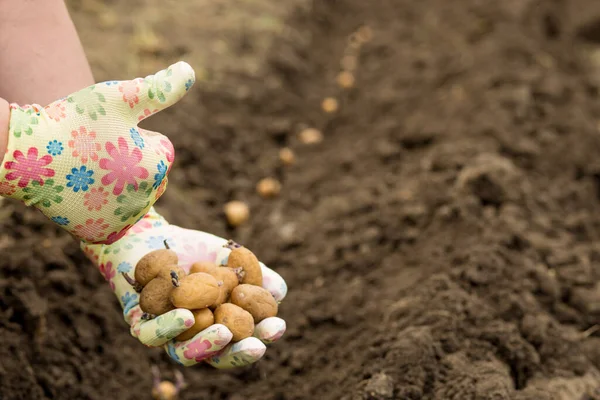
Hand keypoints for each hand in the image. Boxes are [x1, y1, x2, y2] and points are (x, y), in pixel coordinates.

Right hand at [0, 61, 194, 243]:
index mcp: (157, 166)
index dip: (135, 136)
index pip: (161, 148)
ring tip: (89, 171)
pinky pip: (117, 217)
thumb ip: (161, 88)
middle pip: (152, 175)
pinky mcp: (103, 234)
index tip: (108, 136)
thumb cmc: (75, 120)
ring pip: (135, 195)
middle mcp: (146, 199)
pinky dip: (106, 207)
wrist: (26, 155)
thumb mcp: (121, 96)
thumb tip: (190, 70)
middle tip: (97, 154)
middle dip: (133, 163)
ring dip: (120, 184)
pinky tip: (86, 194)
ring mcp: (124, 220)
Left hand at [82, 208, 286, 368]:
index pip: (245, 336)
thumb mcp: (231, 257)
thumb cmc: (196, 250)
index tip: (276, 326)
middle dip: (238, 353)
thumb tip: (279, 293)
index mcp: (221, 322)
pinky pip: (152, 334)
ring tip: (223, 333)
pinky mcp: (139, 323)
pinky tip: (185, 316)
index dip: (262, 335)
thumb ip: (255, 273)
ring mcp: (167, 333)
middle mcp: (195, 334)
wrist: (151, 233)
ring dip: (205, 346)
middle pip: (218, 354)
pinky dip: (169, 328)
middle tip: (256, 347)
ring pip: (184, 352)